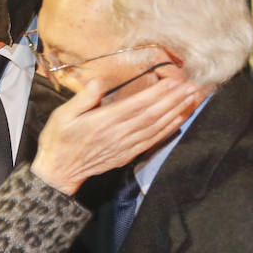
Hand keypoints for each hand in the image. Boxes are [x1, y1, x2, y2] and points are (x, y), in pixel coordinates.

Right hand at [31, 68, 200, 194]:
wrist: (59, 171)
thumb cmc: (59, 140)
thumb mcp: (62, 115)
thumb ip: (83, 98)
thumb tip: (98, 82)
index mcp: (103, 122)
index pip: (137, 105)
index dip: (158, 93)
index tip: (174, 81)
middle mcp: (118, 134)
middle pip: (152, 115)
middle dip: (174, 100)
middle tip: (193, 87)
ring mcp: (125, 146)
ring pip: (156, 127)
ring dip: (176, 112)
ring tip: (192, 99)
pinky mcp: (127, 154)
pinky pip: (152, 141)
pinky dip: (168, 130)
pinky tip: (179, 120)